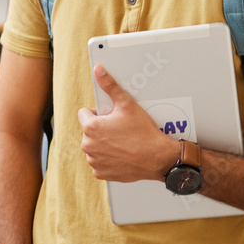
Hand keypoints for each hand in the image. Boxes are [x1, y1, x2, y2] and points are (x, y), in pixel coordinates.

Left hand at [77, 65, 178, 181]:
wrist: (159, 158)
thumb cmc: (144, 133)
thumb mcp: (127, 104)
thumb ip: (109, 86)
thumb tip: (98, 70)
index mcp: (91, 127)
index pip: (84, 114)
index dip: (98, 113)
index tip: (111, 117)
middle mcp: (88, 145)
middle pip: (89, 131)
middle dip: (101, 129)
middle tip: (119, 130)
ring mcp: (94, 161)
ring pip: (94, 146)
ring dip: (103, 144)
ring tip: (122, 143)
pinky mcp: (101, 173)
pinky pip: (99, 162)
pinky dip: (107, 159)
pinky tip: (121, 155)